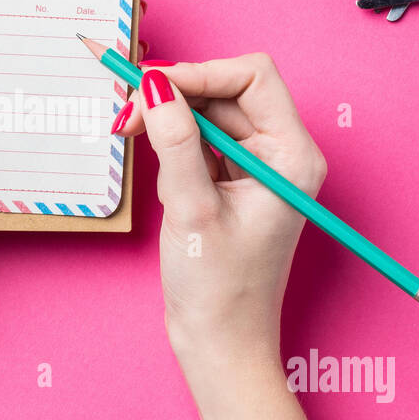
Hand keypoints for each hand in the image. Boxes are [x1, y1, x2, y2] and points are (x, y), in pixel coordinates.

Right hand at [113, 55, 325, 368]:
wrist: (221, 346)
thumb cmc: (221, 292)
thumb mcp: (191, 209)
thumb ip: (173, 142)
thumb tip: (154, 86)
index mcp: (291, 156)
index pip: (251, 77)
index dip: (199, 73)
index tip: (152, 85)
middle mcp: (280, 155)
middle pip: (224, 92)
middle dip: (174, 97)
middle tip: (126, 116)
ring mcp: (256, 169)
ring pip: (206, 116)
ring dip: (168, 125)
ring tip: (138, 150)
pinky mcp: (232, 183)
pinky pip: (198, 144)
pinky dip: (171, 150)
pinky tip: (163, 185)